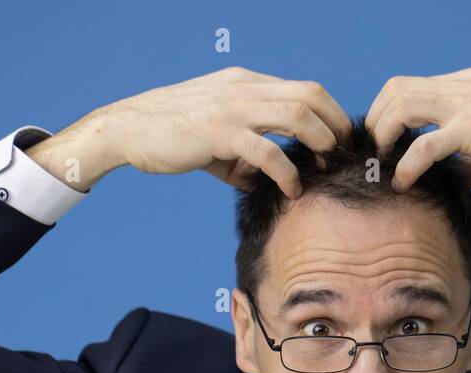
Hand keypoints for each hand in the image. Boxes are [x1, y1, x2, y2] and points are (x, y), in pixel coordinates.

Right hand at [29, 67, 351, 195]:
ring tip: (325, 168)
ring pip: (296, 114)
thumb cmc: (170, 135)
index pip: (305, 89)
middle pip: (311, 95)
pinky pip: (266, 150)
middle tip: (344, 158)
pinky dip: (287, 172)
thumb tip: (262, 182)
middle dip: (336, 126)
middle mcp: (244, 88)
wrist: (126, 129)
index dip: (332, 114)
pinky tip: (292, 190)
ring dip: (320, 142)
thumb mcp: (216, 141)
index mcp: (247, 84)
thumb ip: (243, 157)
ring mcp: (232, 107)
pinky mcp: (218, 131)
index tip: (341, 144)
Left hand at [364, 67, 470, 190]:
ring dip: (384, 137)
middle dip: (376, 122)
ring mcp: (465, 105)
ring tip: (383, 166)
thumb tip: (450, 182)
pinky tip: (403, 182)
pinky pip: (426, 145)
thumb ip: (468, 159)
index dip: (386, 112)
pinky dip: (407, 165)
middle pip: (396, 89)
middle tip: (375, 155)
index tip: (383, 142)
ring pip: (402, 107)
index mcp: (462, 85)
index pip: (408, 86)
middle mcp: (459, 87)